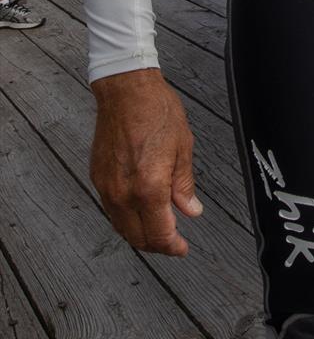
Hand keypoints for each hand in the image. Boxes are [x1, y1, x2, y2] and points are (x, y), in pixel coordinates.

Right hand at [90, 69, 201, 256]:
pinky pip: (111, 210)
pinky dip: (126, 218)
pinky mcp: (97, 178)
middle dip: (157, 245)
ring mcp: (107, 187)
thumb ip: (184, 185)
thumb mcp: (182, 147)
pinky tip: (140, 210)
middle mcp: (124, 193)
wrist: (126, 90)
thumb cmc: (157, 111)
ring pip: (121, 227)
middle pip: (137, 237)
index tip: (182, 248)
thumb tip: (191, 210)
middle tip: (173, 242)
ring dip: (140, 234)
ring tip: (159, 228)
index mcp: (149, 187)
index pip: (159, 234)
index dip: (172, 247)